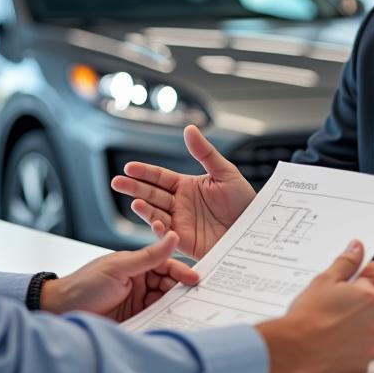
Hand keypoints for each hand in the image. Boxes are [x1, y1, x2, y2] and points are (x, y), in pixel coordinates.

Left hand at [41, 232, 199, 322]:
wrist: (62, 312)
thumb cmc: (85, 284)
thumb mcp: (120, 267)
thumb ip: (149, 256)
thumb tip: (173, 236)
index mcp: (137, 265)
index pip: (166, 266)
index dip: (181, 272)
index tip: (195, 280)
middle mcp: (140, 283)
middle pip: (169, 286)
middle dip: (182, 291)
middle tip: (198, 299)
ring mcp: (138, 303)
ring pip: (165, 303)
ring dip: (176, 307)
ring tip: (191, 313)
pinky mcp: (135, 320)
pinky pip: (156, 319)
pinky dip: (166, 321)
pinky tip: (175, 324)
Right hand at [110, 125, 255, 258]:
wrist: (256, 230)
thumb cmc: (244, 201)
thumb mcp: (225, 173)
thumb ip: (205, 153)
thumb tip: (189, 130)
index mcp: (186, 186)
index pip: (159, 177)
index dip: (144, 172)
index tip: (129, 167)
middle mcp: (180, 204)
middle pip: (151, 194)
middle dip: (134, 188)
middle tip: (117, 182)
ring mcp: (181, 223)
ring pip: (156, 214)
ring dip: (144, 209)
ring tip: (135, 203)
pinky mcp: (186, 242)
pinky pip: (168, 236)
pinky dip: (160, 231)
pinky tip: (155, 222)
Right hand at [256, 240, 373, 372]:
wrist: (294, 348)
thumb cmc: (308, 316)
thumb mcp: (325, 280)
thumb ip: (346, 262)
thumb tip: (356, 247)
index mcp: (372, 298)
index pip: (365, 290)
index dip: (346, 294)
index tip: (333, 300)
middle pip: (367, 313)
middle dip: (351, 313)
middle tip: (328, 315)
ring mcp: (371, 347)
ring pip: (363, 335)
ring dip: (350, 333)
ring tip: (327, 332)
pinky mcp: (362, 366)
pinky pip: (357, 356)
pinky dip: (346, 353)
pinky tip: (329, 347)